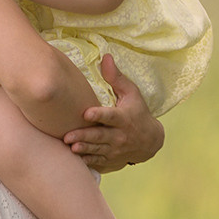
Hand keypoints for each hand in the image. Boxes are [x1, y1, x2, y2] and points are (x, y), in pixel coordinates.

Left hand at [63, 53, 162, 172]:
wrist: (150, 141)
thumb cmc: (137, 112)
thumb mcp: (132, 94)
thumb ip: (116, 77)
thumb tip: (105, 57)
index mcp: (123, 118)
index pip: (111, 116)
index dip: (99, 115)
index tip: (86, 113)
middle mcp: (120, 136)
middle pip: (100, 136)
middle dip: (84, 137)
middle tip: (68, 136)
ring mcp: (115, 150)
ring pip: (97, 150)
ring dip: (83, 149)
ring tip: (70, 147)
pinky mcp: (110, 160)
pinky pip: (97, 161)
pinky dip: (87, 161)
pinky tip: (74, 159)